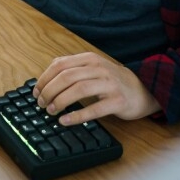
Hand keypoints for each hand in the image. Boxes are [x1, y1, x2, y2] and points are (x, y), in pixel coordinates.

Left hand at [32, 52, 160, 124]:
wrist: (144, 89)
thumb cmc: (112, 81)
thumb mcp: (92, 69)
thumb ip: (72, 69)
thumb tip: (45, 80)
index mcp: (89, 59)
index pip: (60, 65)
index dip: (44, 78)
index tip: (35, 92)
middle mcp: (99, 68)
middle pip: (66, 76)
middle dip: (49, 90)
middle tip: (41, 103)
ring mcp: (109, 84)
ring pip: (78, 89)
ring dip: (60, 101)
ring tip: (50, 111)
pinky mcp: (118, 101)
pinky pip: (94, 108)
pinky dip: (77, 115)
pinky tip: (65, 120)